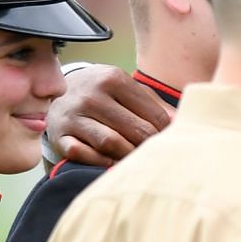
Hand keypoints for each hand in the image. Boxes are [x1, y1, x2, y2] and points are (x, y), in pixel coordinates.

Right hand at [47, 64, 168, 165]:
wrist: (59, 92)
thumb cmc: (104, 94)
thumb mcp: (128, 90)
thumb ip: (156, 105)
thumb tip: (181, 123)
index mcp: (113, 79)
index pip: (154, 115)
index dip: (166, 133)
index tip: (168, 143)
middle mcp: (91, 96)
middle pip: (136, 131)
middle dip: (150, 146)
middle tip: (156, 156)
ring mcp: (73, 116)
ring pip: (111, 143)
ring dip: (128, 156)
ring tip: (136, 162)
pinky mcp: (60, 136)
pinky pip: (83, 154)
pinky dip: (99, 161)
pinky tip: (110, 162)